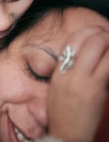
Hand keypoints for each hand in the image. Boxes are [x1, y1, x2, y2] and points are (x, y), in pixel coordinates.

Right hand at [48, 26, 108, 141]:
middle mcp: (72, 74)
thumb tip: (82, 54)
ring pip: (104, 52)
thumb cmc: (61, 112)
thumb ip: (66, 69)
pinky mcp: (100, 91)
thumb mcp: (56, 87)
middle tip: (108, 32)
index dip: (88, 31)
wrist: (67, 134)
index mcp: (59, 72)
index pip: (72, 42)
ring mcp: (87, 83)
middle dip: (104, 33)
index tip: (96, 30)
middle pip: (91, 42)